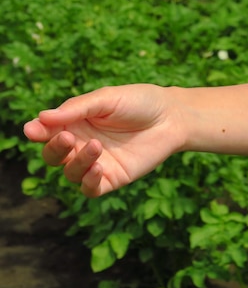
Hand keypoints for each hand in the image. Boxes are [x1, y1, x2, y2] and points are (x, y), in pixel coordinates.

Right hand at [23, 84, 184, 196]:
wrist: (172, 117)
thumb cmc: (140, 102)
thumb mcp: (107, 98)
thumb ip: (77, 108)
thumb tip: (42, 118)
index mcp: (76, 122)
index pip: (48, 131)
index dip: (37, 132)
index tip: (34, 130)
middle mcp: (82, 143)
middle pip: (53, 155)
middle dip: (54, 148)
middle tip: (67, 137)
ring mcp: (97, 162)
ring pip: (70, 173)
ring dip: (77, 162)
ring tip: (95, 146)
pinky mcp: (113, 177)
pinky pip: (90, 189)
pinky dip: (88, 182)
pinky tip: (99, 168)